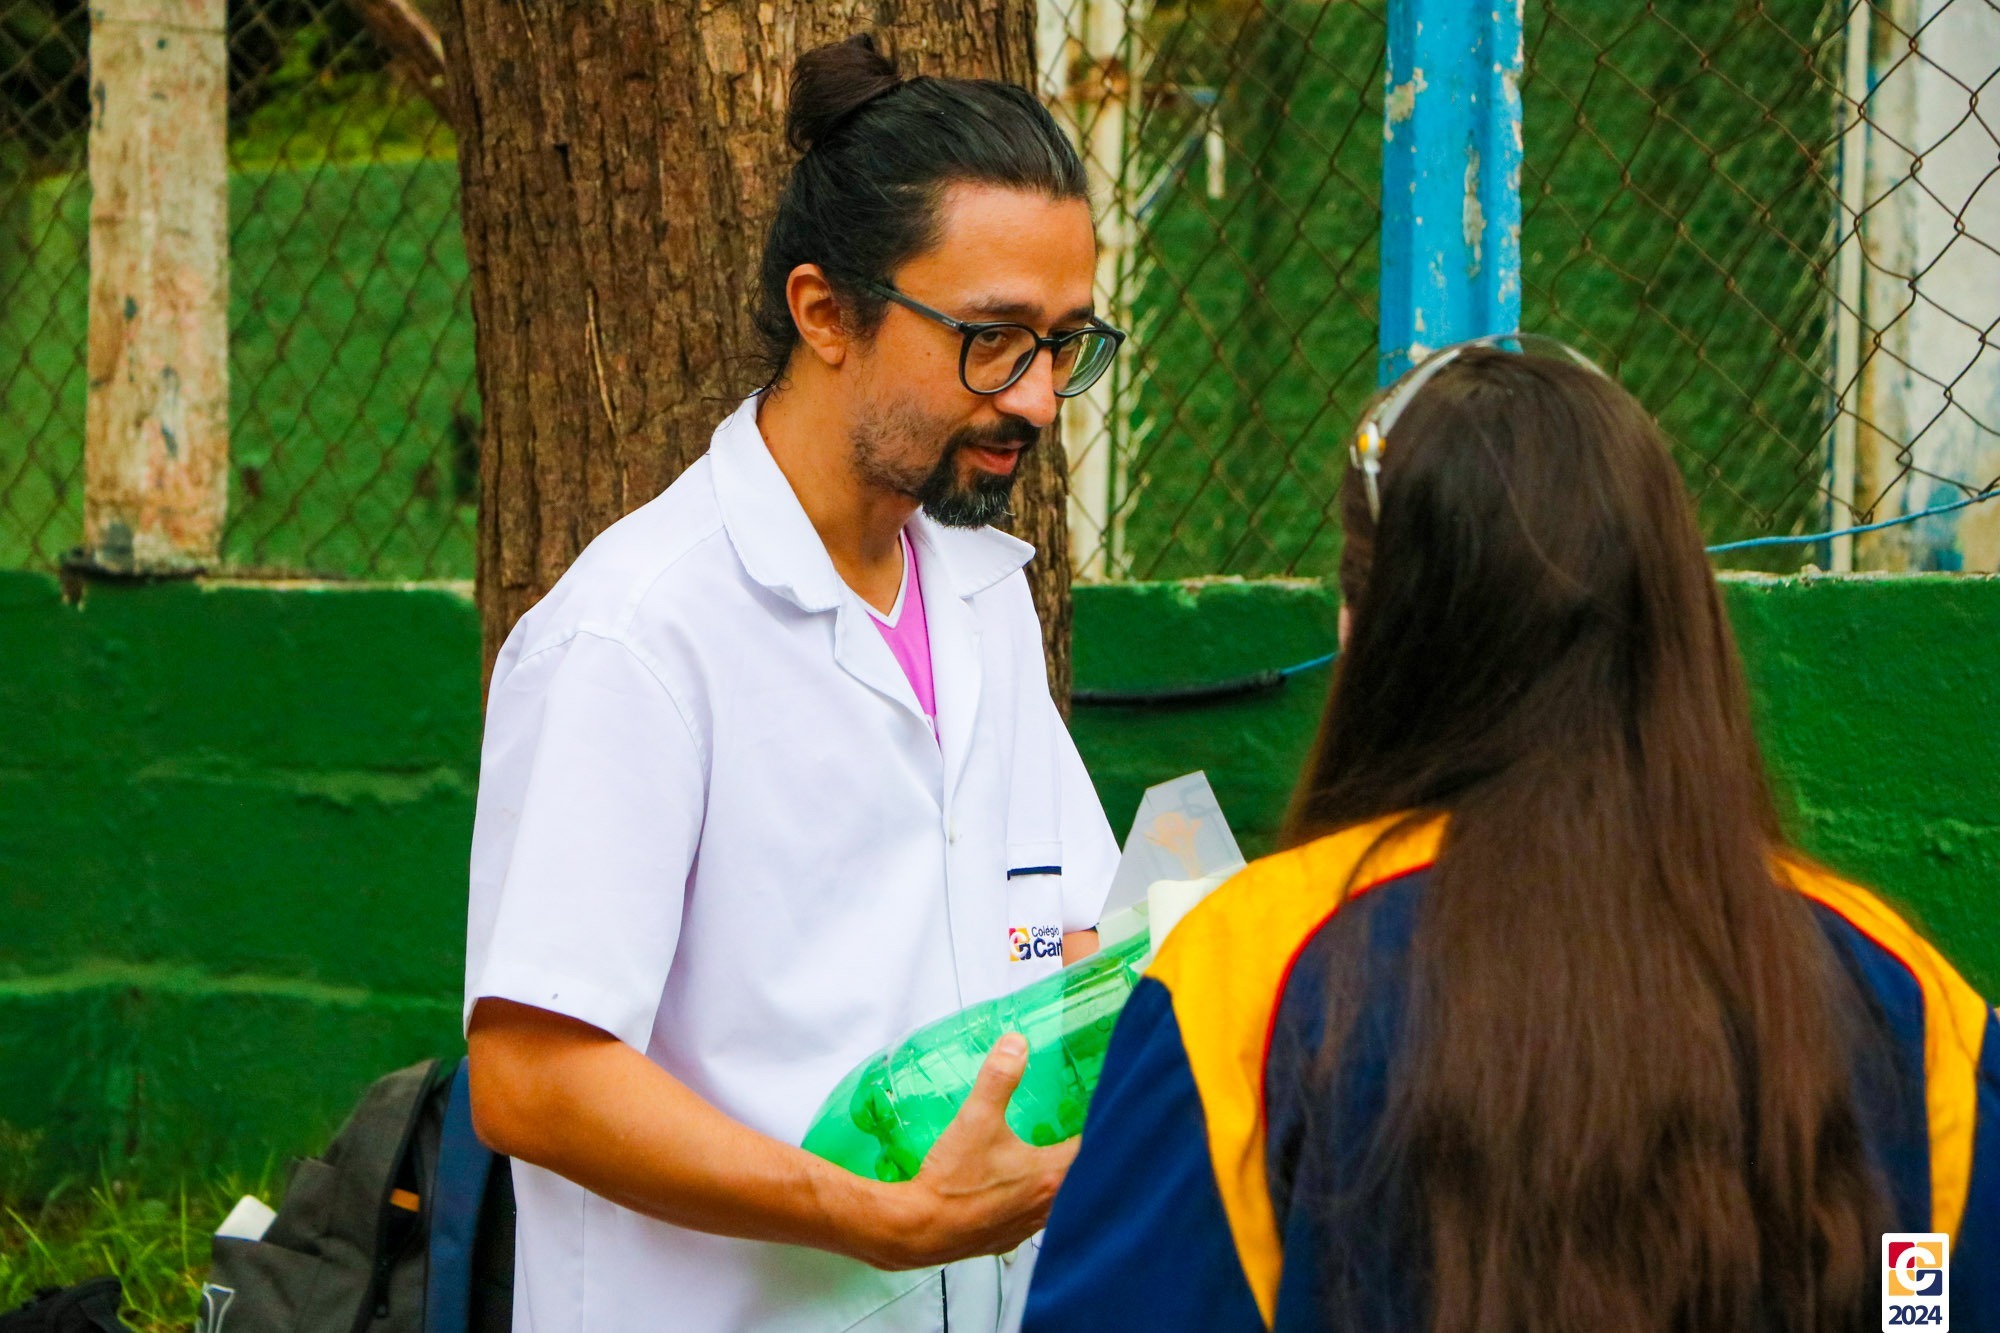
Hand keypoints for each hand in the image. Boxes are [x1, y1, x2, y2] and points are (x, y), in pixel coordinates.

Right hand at [857, 1034, 1077, 1269]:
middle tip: (1072, 1131)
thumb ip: (999, 1078)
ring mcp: (1028, 1226)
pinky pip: (1033, 1217)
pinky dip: (1033, 1201)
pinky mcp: (1008, 1238)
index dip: (1096, 1129)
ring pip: (1058, 1202)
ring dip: (1057, 1180)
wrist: (919, 1230)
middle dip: (1078, 1154)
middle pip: (1079, 1178)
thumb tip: (1016, 1045)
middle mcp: (1047, 1206)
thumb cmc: (951, 1181)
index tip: (1095, 1113)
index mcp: (1049, 1175)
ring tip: (1047, 1157)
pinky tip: (1015, 1188)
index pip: (1091, 1150)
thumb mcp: (975, 1119)